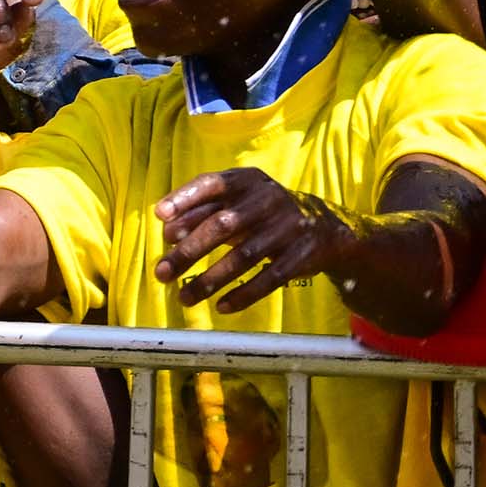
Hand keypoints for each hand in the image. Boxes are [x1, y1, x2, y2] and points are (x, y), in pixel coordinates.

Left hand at [156, 168, 364, 312]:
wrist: (325, 227)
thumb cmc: (261, 212)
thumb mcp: (236, 201)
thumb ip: (202, 211)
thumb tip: (168, 230)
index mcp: (247, 180)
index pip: (212, 184)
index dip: (185, 198)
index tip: (160, 217)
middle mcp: (268, 200)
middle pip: (222, 225)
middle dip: (188, 251)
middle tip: (161, 273)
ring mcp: (288, 228)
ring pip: (244, 256)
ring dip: (210, 280)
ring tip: (184, 297)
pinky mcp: (303, 255)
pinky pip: (270, 278)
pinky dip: (244, 294)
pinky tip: (222, 306)